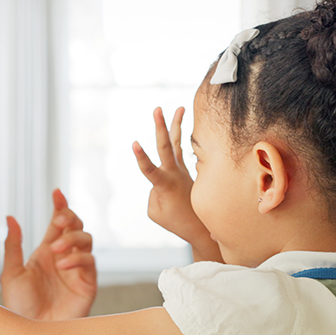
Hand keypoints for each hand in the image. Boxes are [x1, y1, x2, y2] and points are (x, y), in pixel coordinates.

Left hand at [0, 189, 96, 320]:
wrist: (31, 333)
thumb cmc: (19, 307)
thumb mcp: (11, 273)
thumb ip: (13, 245)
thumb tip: (10, 217)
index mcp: (46, 252)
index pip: (57, 223)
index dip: (60, 206)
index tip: (56, 192)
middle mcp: (64, 257)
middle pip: (75, 226)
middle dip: (69, 218)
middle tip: (57, 221)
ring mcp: (77, 269)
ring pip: (85, 240)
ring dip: (72, 238)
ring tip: (55, 249)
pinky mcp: (87, 283)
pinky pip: (89, 261)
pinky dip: (77, 258)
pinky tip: (63, 264)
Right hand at [132, 106, 221, 262]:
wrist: (200, 226)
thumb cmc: (175, 221)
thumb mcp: (156, 212)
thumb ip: (153, 193)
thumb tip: (160, 180)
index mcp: (165, 186)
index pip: (149, 170)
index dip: (141, 158)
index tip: (134, 143)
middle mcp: (175, 173)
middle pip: (166, 147)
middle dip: (161, 127)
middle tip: (157, 109)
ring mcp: (182, 170)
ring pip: (178, 143)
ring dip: (177, 125)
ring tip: (180, 108)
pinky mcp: (186, 170)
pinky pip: (181, 150)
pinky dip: (180, 137)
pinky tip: (181, 125)